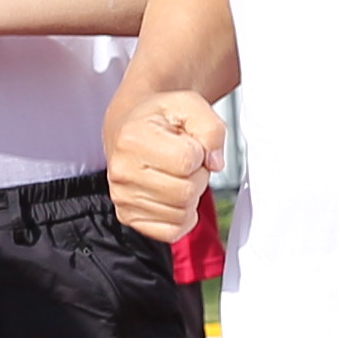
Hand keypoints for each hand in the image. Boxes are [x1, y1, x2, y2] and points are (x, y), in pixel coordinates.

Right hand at [112, 87, 225, 242]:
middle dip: (198, 177)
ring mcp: (123, 197)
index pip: (187, 161)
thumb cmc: (159, 118)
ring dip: (190, 197)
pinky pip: (171, 232)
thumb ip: (211, 128)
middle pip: (185, 192)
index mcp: (134, 139)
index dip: (200, 153)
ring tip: (177, 176)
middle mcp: (122, 171)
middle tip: (187, 163)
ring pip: (180, 214)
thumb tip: (215, 163)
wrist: (130, 127)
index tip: (189, 145)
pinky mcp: (128, 217)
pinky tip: (173, 196)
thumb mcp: (190, 105)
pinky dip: (182, 217)